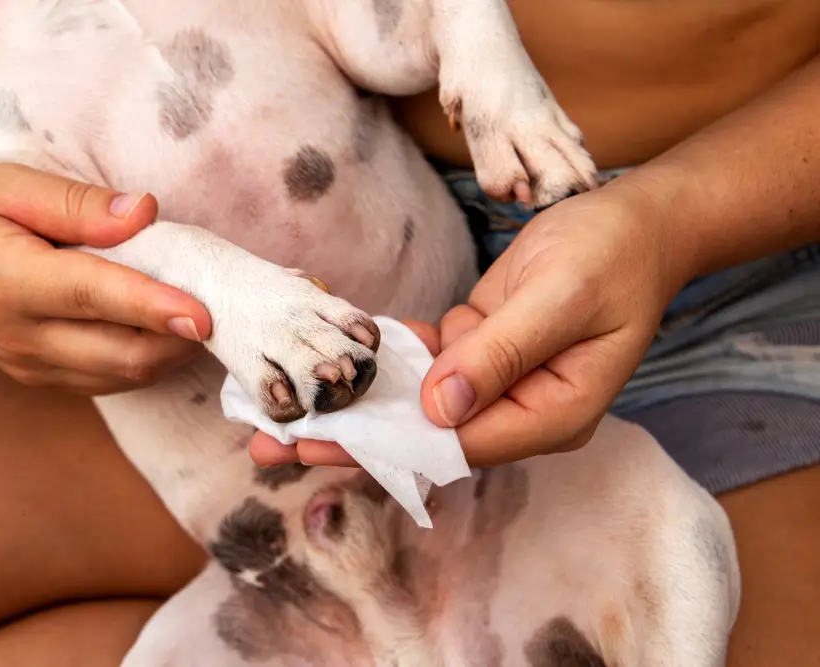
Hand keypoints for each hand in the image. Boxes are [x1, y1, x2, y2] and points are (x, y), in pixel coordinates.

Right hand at [0, 105, 210, 394]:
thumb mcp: (4, 184)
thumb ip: (76, 204)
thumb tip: (145, 213)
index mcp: (6, 281)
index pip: (93, 298)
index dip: (153, 306)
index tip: (204, 312)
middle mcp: (18, 336)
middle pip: (120, 353)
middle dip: (180, 337)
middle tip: (224, 303)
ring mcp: (28, 364)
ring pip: (121, 375)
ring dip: (170, 351)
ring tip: (203, 312)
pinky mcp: (37, 376)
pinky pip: (107, 380)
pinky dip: (145, 360)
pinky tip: (165, 330)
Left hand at [250, 182, 690, 467]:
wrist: (635, 222)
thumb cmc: (612, 257)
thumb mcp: (561, 298)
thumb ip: (502, 354)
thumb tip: (439, 409)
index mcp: (551, 415)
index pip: (456, 446)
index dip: (383, 445)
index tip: (318, 442)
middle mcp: (519, 409)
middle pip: (423, 435)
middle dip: (350, 437)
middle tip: (271, 446)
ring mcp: (498, 381)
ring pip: (415, 402)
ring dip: (353, 400)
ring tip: (284, 405)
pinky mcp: (481, 348)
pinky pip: (424, 362)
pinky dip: (381, 359)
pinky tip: (331, 357)